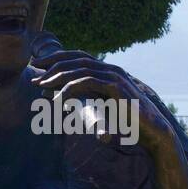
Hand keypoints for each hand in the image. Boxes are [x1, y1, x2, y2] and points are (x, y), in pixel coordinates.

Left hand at [30, 49, 178, 153]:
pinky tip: (58, 100)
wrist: (152, 132)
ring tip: (41, 87)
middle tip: (35, 76)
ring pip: (79, 69)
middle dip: (52, 65)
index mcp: (108, 71)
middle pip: (76, 59)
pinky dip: (69, 89)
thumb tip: (54, 96)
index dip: (57, 58)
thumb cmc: (127, 122)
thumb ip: (82, 99)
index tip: (38, 66)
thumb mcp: (100, 107)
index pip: (78, 56)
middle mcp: (111, 69)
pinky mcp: (116, 87)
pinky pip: (87, 82)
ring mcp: (115, 76)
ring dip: (57, 77)